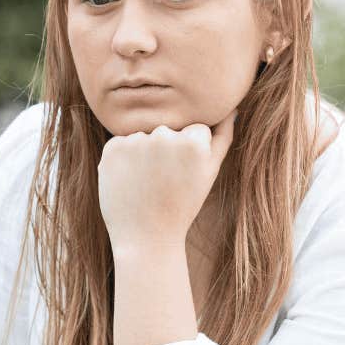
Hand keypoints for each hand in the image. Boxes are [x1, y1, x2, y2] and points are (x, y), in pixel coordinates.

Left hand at [96, 114, 235, 252]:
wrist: (146, 236)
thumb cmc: (182, 205)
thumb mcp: (210, 172)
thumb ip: (223, 136)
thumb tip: (232, 108)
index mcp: (194, 140)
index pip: (195, 129)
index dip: (190, 153)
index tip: (185, 175)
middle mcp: (164, 135)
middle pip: (168, 129)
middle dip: (167, 150)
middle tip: (165, 182)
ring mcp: (136, 140)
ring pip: (144, 135)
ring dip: (144, 153)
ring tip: (147, 183)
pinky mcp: (113, 148)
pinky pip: (122, 143)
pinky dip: (124, 158)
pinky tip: (130, 181)